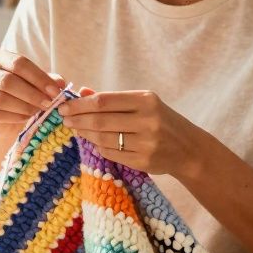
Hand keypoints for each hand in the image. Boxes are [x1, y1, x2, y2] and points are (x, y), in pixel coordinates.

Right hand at [0, 49, 65, 137]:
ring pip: (0, 98)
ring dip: (23, 106)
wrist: (5, 119)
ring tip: (39, 112)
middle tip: (49, 104)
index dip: (38, 77)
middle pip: (8, 81)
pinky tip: (27, 118)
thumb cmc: (22, 94)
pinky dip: (14, 117)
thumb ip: (48, 81)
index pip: (19, 63)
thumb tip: (61, 83)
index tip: (55, 91)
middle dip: (32, 94)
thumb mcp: (36, 84)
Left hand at [58, 89, 200, 175]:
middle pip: (100, 120)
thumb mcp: (142, 103)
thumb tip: (82, 91)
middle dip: (77, 120)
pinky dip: (98, 147)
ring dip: (85, 134)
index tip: (64, 106)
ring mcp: (146, 142)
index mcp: (146, 100)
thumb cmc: (161, 121)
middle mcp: (147, 120)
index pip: (104, 101)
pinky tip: (94, 141)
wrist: (188, 149)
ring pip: (103, 138)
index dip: (80, 105)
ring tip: (76, 129)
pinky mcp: (143, 161)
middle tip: (64, 119)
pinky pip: (111, 154)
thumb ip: (113, 99)